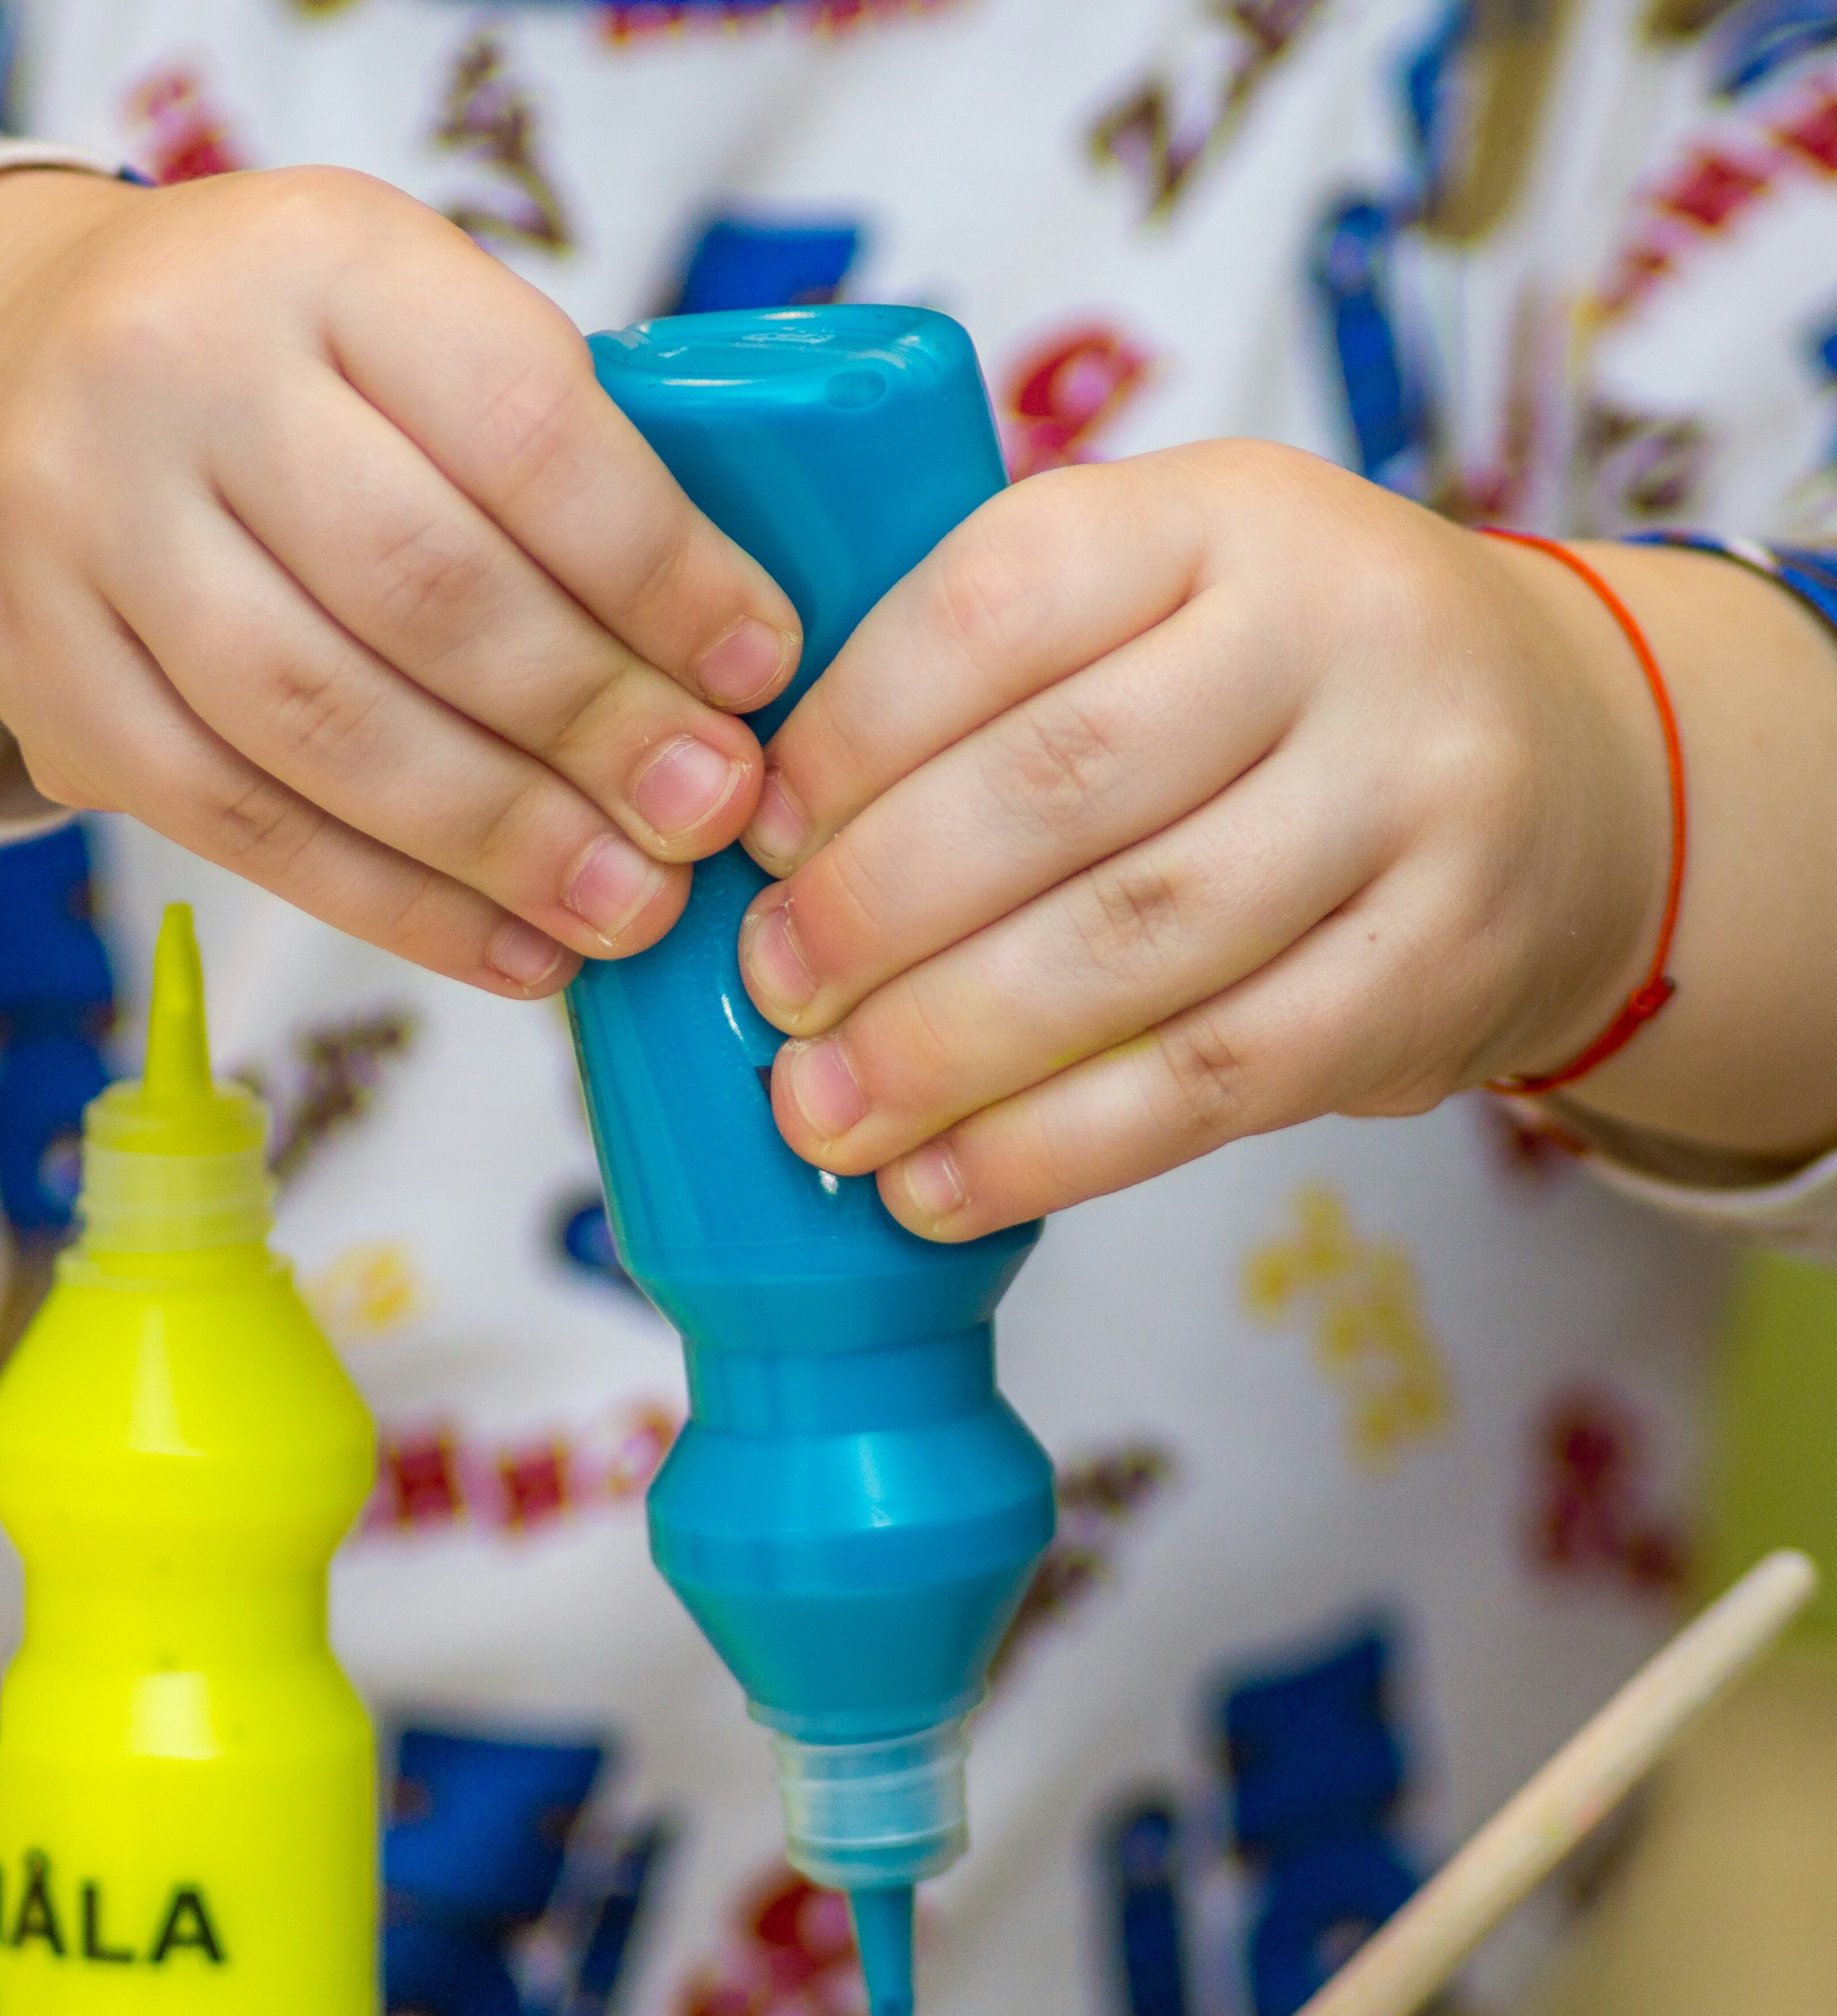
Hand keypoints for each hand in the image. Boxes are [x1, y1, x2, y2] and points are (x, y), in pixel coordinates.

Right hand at [0, 167, 798, 996]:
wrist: (0, 381)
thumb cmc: (287, 375)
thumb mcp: (411, 332)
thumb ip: (550, 462)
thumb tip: (724, 677)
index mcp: (323, 256)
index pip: (521, 423)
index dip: (658, 568)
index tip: (756, 670)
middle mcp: (179, 369)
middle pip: (423, 588)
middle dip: (592, 725)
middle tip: (711, 816)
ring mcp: (84, 524)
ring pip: (323, 723)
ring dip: (504, 842)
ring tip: (629, 907)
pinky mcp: (43, 675)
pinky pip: (238, 823)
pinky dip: (396, 908)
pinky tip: (515, 953)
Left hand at [734, 440, 1688, 1238]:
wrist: (1573, 769)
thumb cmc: (1285, 694)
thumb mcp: (1168, 601)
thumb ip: (998, 678)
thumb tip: (769, 840)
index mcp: (1223, 511)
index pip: (999, 600)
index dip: (852, 733)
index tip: (757, 838)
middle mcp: (1339, 629)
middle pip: (1058, 785)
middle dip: (877, 909)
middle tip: (771, 992)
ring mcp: (1413, 799)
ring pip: (1131, 945)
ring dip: (944, 1050)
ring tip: (822, 1111)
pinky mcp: (1439, 968)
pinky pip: (1214, 1077)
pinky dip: (1054, 1148)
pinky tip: (941, 1188)